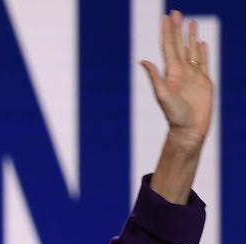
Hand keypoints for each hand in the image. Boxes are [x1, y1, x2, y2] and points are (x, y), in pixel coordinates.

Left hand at [140, 10, 213, 148]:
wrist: (189, 129)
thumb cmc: (174, 115)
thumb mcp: (162, 95)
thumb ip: (154, 77)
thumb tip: (143, 61)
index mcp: (171, 71)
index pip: (168, 46)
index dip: (167, 32)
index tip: (165, 17)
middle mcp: (181, 71)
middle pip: (179, 44)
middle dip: (177, 28)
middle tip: (176, 12)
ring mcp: (192, 75)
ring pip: (192, 50)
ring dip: (190, 36)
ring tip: (191, 22)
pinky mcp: (204, 81)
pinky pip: (203, 62)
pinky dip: (202, 51)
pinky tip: (201, 43)